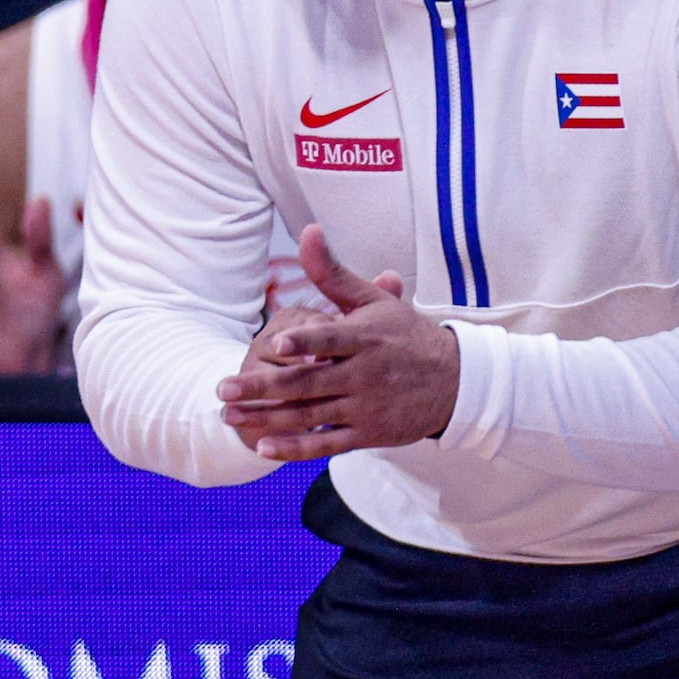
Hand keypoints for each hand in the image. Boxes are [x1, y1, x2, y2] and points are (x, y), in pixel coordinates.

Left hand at [215, 224, 457, 461]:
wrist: (455, 381)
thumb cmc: (405, 335)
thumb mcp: (373, 301)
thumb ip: (333, 274)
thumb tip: (308, 231)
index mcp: (365, 338)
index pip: (330, 339)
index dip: (304, 342)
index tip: (274, 344)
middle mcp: (364, 374)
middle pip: (308, 382)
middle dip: (263, 388)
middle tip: (223, 388)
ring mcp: (365, 407)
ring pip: (309, 415)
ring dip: (267, 418)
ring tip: (229, 416)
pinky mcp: (367, 434)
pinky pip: (326, 444)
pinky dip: (296, 448)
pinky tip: (264, 446)